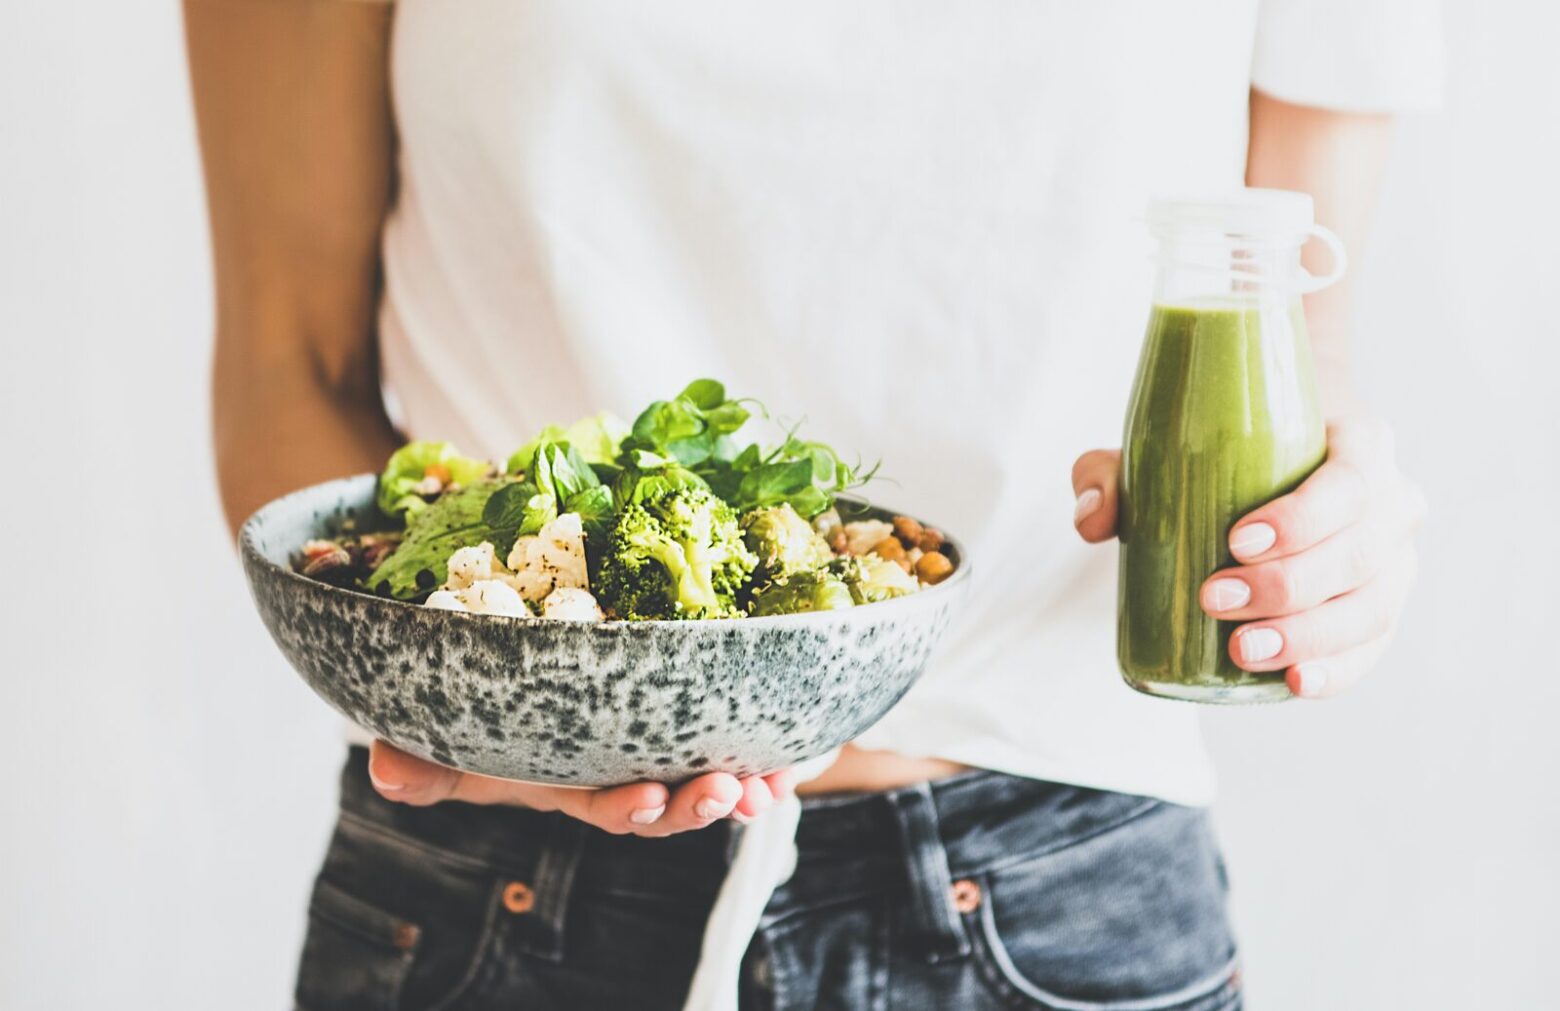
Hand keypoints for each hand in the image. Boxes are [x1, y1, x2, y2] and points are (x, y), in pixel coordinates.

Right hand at [367, 740, 796, 836]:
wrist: (552, 668)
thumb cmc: (502, 707)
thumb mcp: (464, 739)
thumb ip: (427, 759)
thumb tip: (382, 769)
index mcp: (574, 777)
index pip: (602, 803)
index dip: (627, 809)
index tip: (644, 798)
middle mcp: (623, 770)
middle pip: (667, 803)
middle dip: (695, 807)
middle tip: (724, 792)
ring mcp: (664, 747)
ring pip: (705, 777)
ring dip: (739, 786)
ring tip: (763, 781)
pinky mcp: (700, 716)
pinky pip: (739, 742)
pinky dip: (769, 750)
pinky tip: (789, 755)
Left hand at [1072, 416, 1425, 699]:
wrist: (1276, 463)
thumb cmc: (1220, 454)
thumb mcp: (1162, 448)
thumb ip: (1110, 473)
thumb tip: (1092, 519)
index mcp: (1360, 445)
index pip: (1350, 481)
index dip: (1301, 517)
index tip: (1235, 540)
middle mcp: (1393, 504)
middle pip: (1359, 552)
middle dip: (1286, 585)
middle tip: (1215, 598)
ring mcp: (1395, 563)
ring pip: (1369, 608)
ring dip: (1307, 635)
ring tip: (1242, 648)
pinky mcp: (1381, 611)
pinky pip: (1370, 648)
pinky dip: (1337, 670)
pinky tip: (1296, 682)